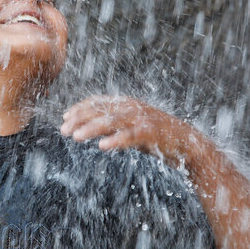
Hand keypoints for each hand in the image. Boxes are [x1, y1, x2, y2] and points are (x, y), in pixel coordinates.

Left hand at [60, 95, 188, 163]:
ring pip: (111, 121)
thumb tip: (88, 129)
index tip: (64, 118)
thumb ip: (111, 125)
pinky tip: (103, 146)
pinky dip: (116, 140)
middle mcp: (131, 107)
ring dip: (91, 128)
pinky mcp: (151, 132)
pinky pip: (130, 136)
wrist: (186, 143)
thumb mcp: (129, 127)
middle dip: (79, 119)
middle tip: (63, 131)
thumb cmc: (155, 135)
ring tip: (76, 137)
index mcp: (125, 103)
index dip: (79, 108)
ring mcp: (141, 118)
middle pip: (100, 110)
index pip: (97, 102)